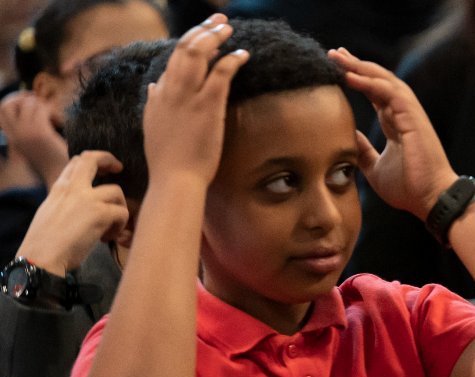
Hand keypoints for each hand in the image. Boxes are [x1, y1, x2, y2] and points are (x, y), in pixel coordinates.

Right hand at [0, 91, 67, 186]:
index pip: (1, 110)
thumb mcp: (34, 144)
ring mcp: (26, 133)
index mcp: (12, 137)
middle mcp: (15, 135)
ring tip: (56, 117)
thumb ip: (28, 129)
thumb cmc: (53, 160)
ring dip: (44, 105)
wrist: (62, 176)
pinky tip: (61, 121)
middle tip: (43, 104)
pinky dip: (53, 110)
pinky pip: (43, 109)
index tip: (32, 101)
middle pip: (8, 104)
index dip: (15, 100)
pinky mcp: (40, 133)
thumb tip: (31, 105)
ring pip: (29, 104)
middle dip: (25, 98)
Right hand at [15, 151, 129, 275]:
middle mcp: (72, 188)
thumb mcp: (51, 212)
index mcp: (59, 189)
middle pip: (92, 159)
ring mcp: (87, 199)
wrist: (41, 259)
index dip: (93, 160)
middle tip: (119, 168)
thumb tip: (85, 204)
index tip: (104, 169)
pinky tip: (107, 238)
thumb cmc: (45, 244)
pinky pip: (123, 213)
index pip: (76, 162)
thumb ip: (67, 202)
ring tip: (109, 228)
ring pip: (117, 191)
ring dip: (119, 210)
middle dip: (109, 159)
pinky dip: (120, 227)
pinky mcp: (100, 213)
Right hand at [141, 15, 248, 186]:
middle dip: (202, 29)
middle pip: (184, 49)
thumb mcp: (153, 126)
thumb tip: (154, 86)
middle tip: (219, 20)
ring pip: (198, 54)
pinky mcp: (207, 106)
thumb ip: (155, 103)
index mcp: (159, 94)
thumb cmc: (168, 159)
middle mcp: (170, 90)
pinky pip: (220, 73)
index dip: (189, 42)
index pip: (172, 58)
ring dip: (215, 37)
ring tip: (228, 28)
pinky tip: (242, 54)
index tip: (203, 34)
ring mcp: (188, 97)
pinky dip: (232, 59)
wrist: (174, 179)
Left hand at [330, 47, 456, 218]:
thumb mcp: (375, 168)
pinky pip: (389, 92)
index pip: (374, 93)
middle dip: (355, 65)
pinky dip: (370, 82)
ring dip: (360, 67)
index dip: (357, 79)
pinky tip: (350, 75)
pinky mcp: (412, 117)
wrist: (430, 198)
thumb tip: (346, 136)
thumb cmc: (409, 187)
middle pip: (378, 80)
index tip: (337, 69)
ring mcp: (409, 113)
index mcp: (396, 123)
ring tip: (338, 57)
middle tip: (333, 54)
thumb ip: (363, 150)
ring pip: (383, 80)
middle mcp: (403, 113)